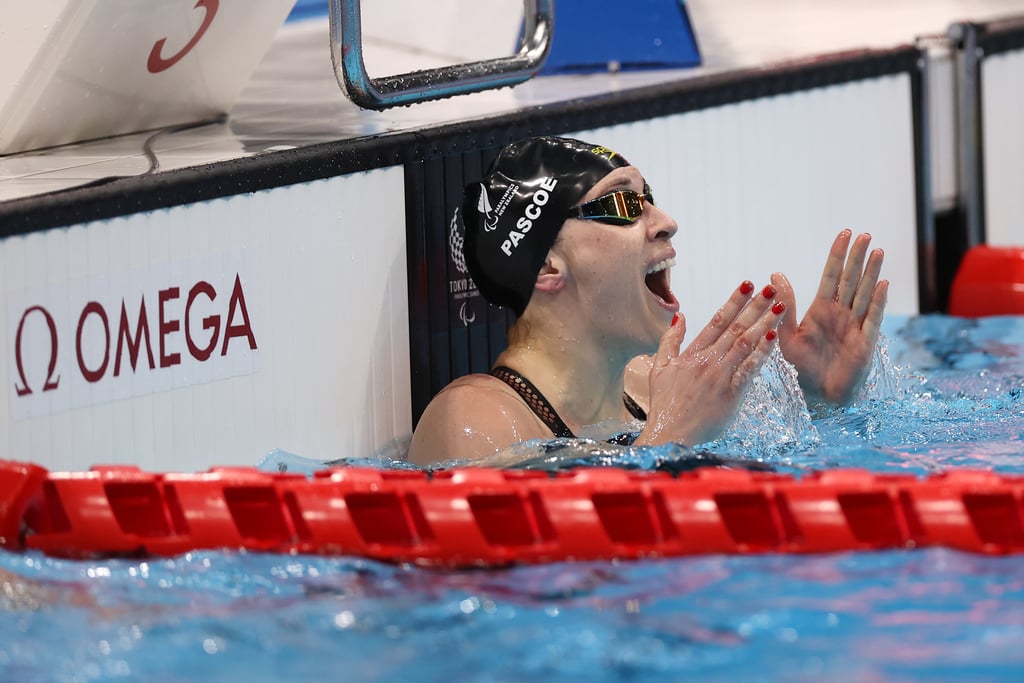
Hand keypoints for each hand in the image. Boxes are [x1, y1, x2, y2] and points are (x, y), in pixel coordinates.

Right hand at [636, 281, 784, 445]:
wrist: (669, 433)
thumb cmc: (664, 404)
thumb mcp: (659, 368)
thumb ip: (670, 341)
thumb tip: (679, 316)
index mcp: (692, 353)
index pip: (717, 320)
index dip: (734, 301)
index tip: (748, 284)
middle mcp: (708, 361)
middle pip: (735, 328)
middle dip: (755, 306)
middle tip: (772, 289)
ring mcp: (720, 376)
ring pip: (745, 344)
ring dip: (764, 324)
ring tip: (780, 307)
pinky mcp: (731, 394)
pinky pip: (749, 369)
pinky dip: (761, 353)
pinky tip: (773, 338)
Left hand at [773, 229, 887, 405]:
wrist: (818, 397)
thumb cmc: (802, 368)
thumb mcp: (787, 335)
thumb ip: (785, 306)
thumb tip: (775, 273)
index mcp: (820, 311)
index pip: (831, 276)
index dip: (838, 255)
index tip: (844, 233)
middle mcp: (840, 315)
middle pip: (851, 280)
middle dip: (857, 257)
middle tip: (865, 234)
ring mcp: (855, 327)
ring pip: (865, 294)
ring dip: (871, 272)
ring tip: (878, 250)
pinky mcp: (865, 343)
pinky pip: (873, 318)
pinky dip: (878, 301)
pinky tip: (883, 283)